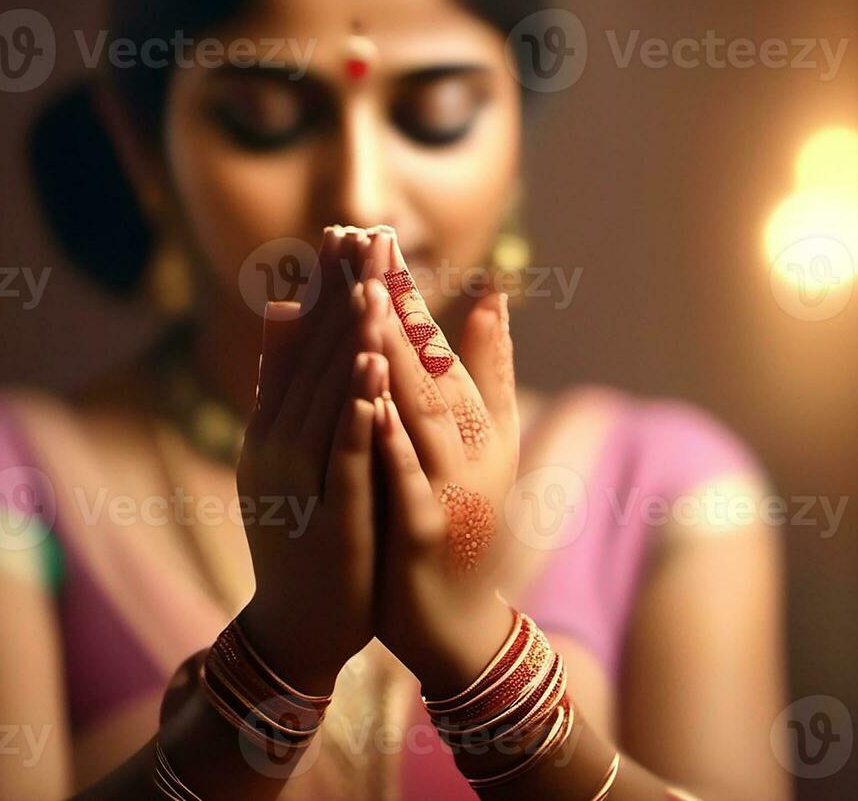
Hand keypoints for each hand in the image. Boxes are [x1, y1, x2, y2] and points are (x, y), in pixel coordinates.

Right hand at [237, 227, 391, 694]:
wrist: (297, 622)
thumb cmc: (304, 527)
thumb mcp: (286, 451)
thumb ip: (283, 382)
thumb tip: (280, 308)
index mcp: (272, 424)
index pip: (298, 342)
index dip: (323, 285)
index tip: (345, 231)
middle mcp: (276, 443)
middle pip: (311, 357)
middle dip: (339, 292)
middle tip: (361, 232)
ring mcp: (298, 482)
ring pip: (324, 399)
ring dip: (346, 340)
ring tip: (368, 285)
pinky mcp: (328, 518)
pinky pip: (342, 459)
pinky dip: (354, 414)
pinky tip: (372, 373)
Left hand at [370, 232, 519, 697]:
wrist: (456, 621)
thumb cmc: (466, 518)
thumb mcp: (489, 442)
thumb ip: (488, 369)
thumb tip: (491, 293)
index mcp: (475, 420)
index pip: (434, 342)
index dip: (404, 288)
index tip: (375, 236)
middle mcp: (468, 445)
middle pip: (427, 363)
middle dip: (394, 299)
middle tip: (365, 240)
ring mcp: (449, 488)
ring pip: (419, 411)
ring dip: (395, 353)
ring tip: (369, 298)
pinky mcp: (426, 532)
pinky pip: (405, 479)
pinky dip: (390, 440)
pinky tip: (367, 402)